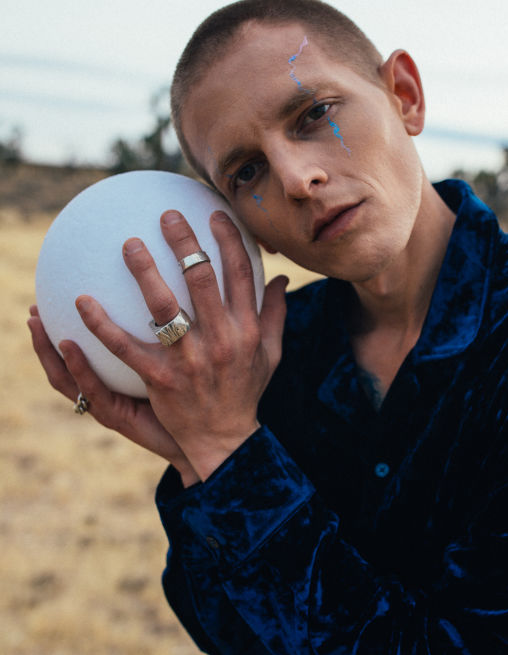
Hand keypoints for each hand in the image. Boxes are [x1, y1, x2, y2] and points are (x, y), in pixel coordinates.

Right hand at [27, 305, 199, 485]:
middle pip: (62, 367)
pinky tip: (70, 344)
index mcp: (112, 382)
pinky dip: (79, 368)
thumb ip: (168, 332)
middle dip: (44, 340)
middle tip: (32, 310)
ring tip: (38, 323)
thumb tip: (170, 290)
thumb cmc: (196, 399)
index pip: (76, 355)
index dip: (59, 332)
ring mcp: (108, 408)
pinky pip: (94, 391)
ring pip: (67, 380)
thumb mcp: (178, 360)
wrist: (209, 443)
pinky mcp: (120, 419)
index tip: (46, 302)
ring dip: (49, 351)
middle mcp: (104, 395)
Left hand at [70, 209, 287, 480]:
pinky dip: (101, 324)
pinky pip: (125, 347)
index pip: (240, 274)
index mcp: (246, 330)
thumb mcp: (270, 354)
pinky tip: (82, 302)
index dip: (228, 240)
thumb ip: (274, 314)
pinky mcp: (160, 379)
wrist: (225, 440)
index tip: (213, 214)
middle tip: (166, 216)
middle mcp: (221, 340)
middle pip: (201, 280)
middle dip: (184, 242)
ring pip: (164, 306)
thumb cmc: (245, 392)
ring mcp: (189, 360)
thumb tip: (279, 277)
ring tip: (129, 244)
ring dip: (144, 271)